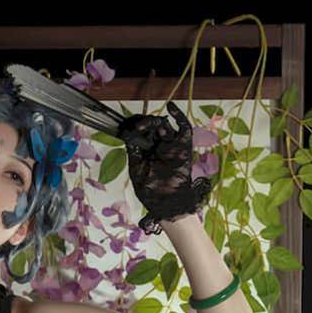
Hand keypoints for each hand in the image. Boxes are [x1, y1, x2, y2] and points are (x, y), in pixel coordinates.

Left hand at [119, 102, 211, 232]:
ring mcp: (171, 146)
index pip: (142, 133)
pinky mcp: (184, 146)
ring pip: (164, 125)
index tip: (126, 127)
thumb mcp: (136, 170)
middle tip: (137, 128)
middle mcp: (159, 147)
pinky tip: (170, 107)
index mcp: (147, 152)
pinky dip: (179, 115)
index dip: (135, 127)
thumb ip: (133, 151)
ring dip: (154, 122)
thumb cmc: (151, 193)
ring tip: (145, 125)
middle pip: (152, 127)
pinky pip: (184, 127)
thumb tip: (128, 134)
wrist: (168, 204)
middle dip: (143, 124)